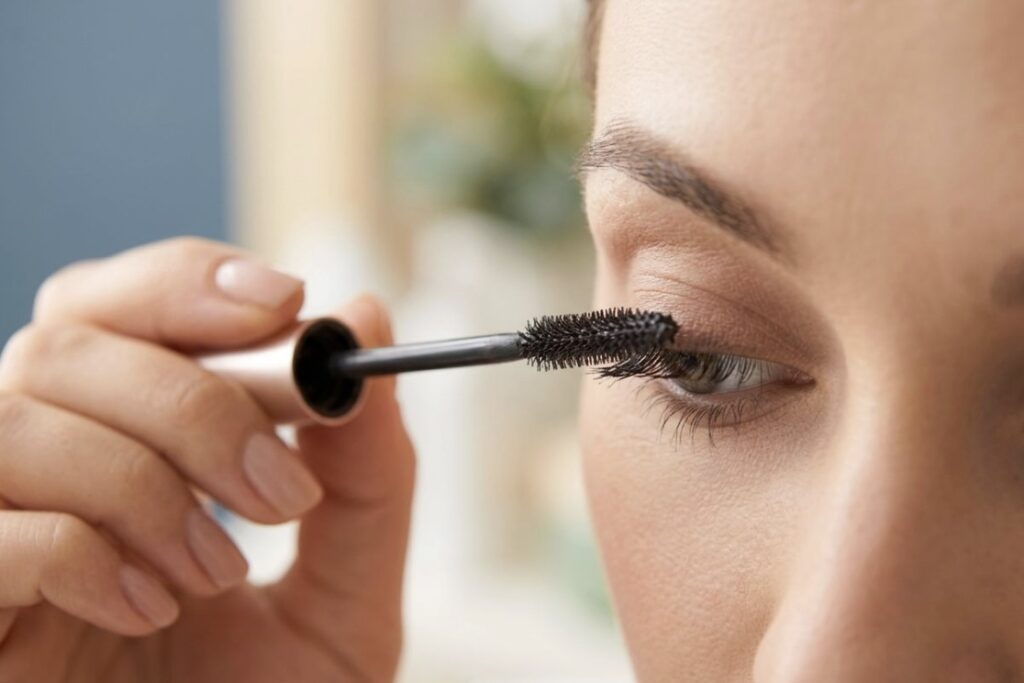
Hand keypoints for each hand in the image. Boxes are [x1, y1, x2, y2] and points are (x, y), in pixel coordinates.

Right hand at [0, 238, 414, 681]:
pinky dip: (81, 549)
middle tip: (285, 493)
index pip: (110, 306)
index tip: (291, 304)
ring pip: (19, 415)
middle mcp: (36, 474)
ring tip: (219, 573)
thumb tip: (365, 319)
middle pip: (65, 339)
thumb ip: (368, 472)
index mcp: (120, 449)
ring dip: (147, 481)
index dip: (187, 282)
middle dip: (195, 399)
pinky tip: (149, 610)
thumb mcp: (345, 591)